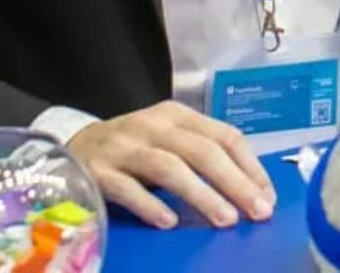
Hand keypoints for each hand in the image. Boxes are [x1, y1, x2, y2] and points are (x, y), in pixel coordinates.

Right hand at [67, 101, 274, 230]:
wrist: (70, 147)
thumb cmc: (132, 151)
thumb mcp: (168, 142)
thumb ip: (202, 158)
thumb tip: (249, 192)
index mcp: (178, 116)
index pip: (224, 136)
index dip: (250, 166)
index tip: (268, 196)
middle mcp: (153, 125)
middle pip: (202, 151)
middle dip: (235, 182)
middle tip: (257, 212)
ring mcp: (124, 147)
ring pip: (170, 167)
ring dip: (202, 194)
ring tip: (225, 219)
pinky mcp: (97, 171)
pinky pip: (127, 188)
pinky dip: (150, 205)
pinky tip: (168, 222)